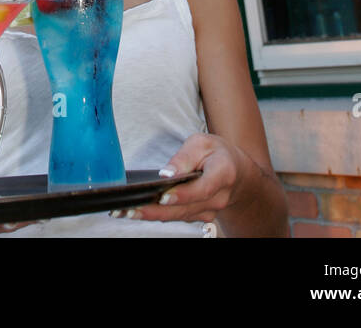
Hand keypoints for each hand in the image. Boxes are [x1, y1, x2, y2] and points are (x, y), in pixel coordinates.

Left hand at [118, 133, 250, 226]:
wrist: (235, 172)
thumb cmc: (216, 153)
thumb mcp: (202, 143)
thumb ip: (184, 157)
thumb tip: (166, 174)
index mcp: (223, 173)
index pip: (202, 189)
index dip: (182, 195)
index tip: (162, 197)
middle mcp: (217, 198)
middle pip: (184, 208)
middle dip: (155, 210)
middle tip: (129, 209)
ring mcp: (209, 211)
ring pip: (178, 216)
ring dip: (151, 216)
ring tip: (125, 211)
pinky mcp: (199, 217)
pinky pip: (177, 217)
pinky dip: (157, 215)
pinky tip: (138, 211)